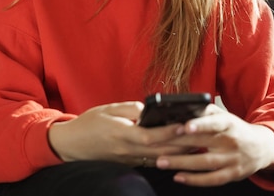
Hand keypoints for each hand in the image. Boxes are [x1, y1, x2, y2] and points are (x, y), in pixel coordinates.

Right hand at [48, 101, 191, 165]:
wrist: (72, 144)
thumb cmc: (88, 124)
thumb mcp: (107, 109)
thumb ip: (130, 109)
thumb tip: (149, 110)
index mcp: (121, 134)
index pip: (151, 135)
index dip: (170, 131)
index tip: (186, 124)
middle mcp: (127, 150)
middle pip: (161, 150)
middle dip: (183, 144)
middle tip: (201, 136)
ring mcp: (129, 159)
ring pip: (160, 158)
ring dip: (179, 153)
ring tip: (197, 144)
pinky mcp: (129, 164)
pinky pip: (152, 161)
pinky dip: (167, 157)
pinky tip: (179, 152)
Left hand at [155, 104, 273, 185]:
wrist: (262, 147)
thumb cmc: (234, 128)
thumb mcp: (224, 116)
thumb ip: (204, 111)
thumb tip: (180, 106)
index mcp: (228, 124)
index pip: (214, 123)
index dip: (200, 125)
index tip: (184, 126)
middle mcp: (230, 142)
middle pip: (202, 143)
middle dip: (177, 143)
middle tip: (155, 143)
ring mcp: (232, 160)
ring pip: (204, 163)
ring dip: (181, 163)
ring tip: (160, 162)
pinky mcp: (232, 175)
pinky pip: (212, 179)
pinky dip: (195, 180)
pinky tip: (178, 177)